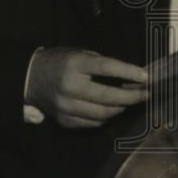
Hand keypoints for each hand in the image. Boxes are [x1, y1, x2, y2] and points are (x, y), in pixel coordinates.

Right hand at [25, 47, 148, 128]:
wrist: (30, 78)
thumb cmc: (61, 62)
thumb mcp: (80, 54)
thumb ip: (102, 65)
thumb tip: (131, 77)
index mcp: (74, 65)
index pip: (107, 68)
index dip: (129, 72)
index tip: (147, 76)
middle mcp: (69, 87)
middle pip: (108, 97)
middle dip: (132, 96)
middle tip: (146, 93)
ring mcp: (66, 107)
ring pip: (103, 114)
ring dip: (122, 108)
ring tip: (131, 100)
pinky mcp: (64, 121)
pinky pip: (93, 123)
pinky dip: (107, 117)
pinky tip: (114, 108)